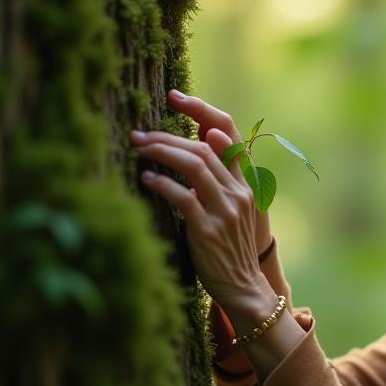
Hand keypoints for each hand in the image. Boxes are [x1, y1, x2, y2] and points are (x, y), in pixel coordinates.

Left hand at [130, 90, 273, 318]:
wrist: (244, 288)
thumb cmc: (231, 248)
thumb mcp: (233, 209)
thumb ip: (220, 180)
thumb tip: (200, 144)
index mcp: (247, 183)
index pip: (230, 133)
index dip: (202, 111)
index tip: (175, 97)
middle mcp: (239, 192)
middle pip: (204, 147)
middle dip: (168, 136)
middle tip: (139, 134)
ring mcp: (225, 210)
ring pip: (194, 166)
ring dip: (162, 153)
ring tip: (139, 149)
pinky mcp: (207, 229)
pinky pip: (182, 197)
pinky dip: (161, 184)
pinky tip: (146, 180)